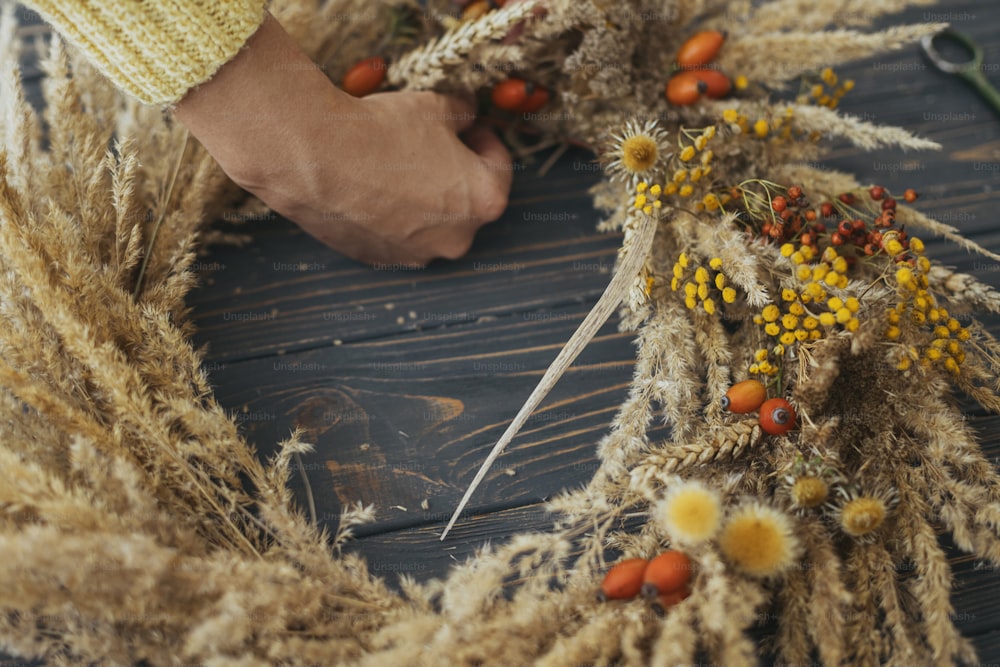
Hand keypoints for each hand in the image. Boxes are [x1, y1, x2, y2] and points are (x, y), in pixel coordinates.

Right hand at [173, 12, 512, 265]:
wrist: (314, 157)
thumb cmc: (381, 132)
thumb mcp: (434, 106)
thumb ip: (462, 111)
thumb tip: (466, 108)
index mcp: (483, 201)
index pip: (500, 167)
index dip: (485, 139)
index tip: (469, 126)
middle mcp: (456, 239)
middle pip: (467, 201)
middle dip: (455, 172)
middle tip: (433, 143)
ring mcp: (416, 254)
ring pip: (431, 222)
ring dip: (423, 197)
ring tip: (397, 164)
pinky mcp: (379, 259)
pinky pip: (396, 234)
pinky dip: (392, 213)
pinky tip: (371, 184)